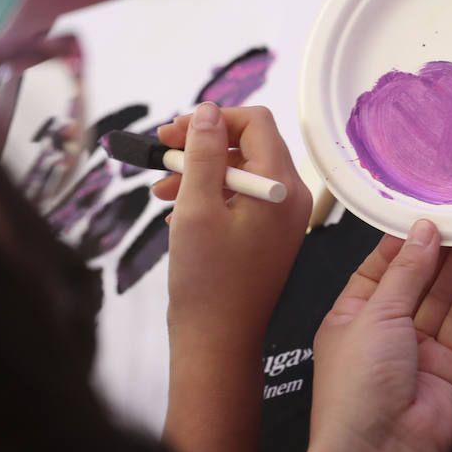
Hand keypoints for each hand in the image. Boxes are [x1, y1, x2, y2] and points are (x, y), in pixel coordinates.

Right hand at [154, 104, 311, 352]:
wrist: (218, 340)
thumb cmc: (207, 280)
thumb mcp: (196, 207)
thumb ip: (202, 154)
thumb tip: (208, 112)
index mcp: (282, 185)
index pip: (255, 122)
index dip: (212, 120)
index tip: (171, 134)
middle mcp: (292, 196)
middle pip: (249, 144)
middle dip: (202, 145)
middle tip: (160, 156)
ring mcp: (284, 217)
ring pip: (241, 171)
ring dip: (200, 171)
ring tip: (160, 190)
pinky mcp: (271, 234)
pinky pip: (243, 197)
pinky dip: (211, 195)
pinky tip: (178, 211)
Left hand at [286, 220, 451, 451]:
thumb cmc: (354, 392)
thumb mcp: (374, 315)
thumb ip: (406, 273)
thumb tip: (423, 234)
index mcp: (348, 319)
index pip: (378, 269)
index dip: (400, 242)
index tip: (422, 213)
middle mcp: (383, 333)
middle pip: (414, 280)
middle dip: (434, 249)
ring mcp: (417, 349)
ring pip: (442, 297)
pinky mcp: (449, 364)